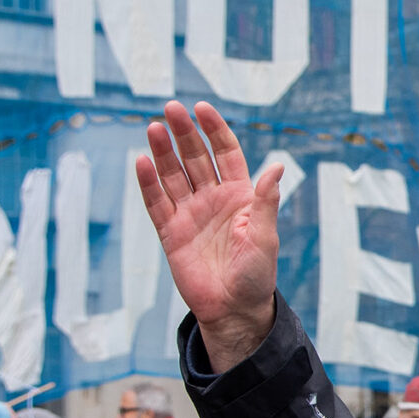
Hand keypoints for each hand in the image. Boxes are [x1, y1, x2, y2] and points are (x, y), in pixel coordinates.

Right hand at [135, 101, 283, 372]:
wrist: (234, 309)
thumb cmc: (257, 274)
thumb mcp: (265, 236)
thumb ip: (265, 202)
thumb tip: (277, 167)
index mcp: (239, 196)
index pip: (225, 153)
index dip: (214, 130)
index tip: (202, 109)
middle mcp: (213, 199)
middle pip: (195, 158)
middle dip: (184, 133)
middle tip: (170, 108)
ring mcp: (190, 214)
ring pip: (173, 175)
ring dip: (163, 152)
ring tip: (153, 127)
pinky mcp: (170, 232)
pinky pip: (156, 203)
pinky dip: (149, 183)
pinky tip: (142, 161)